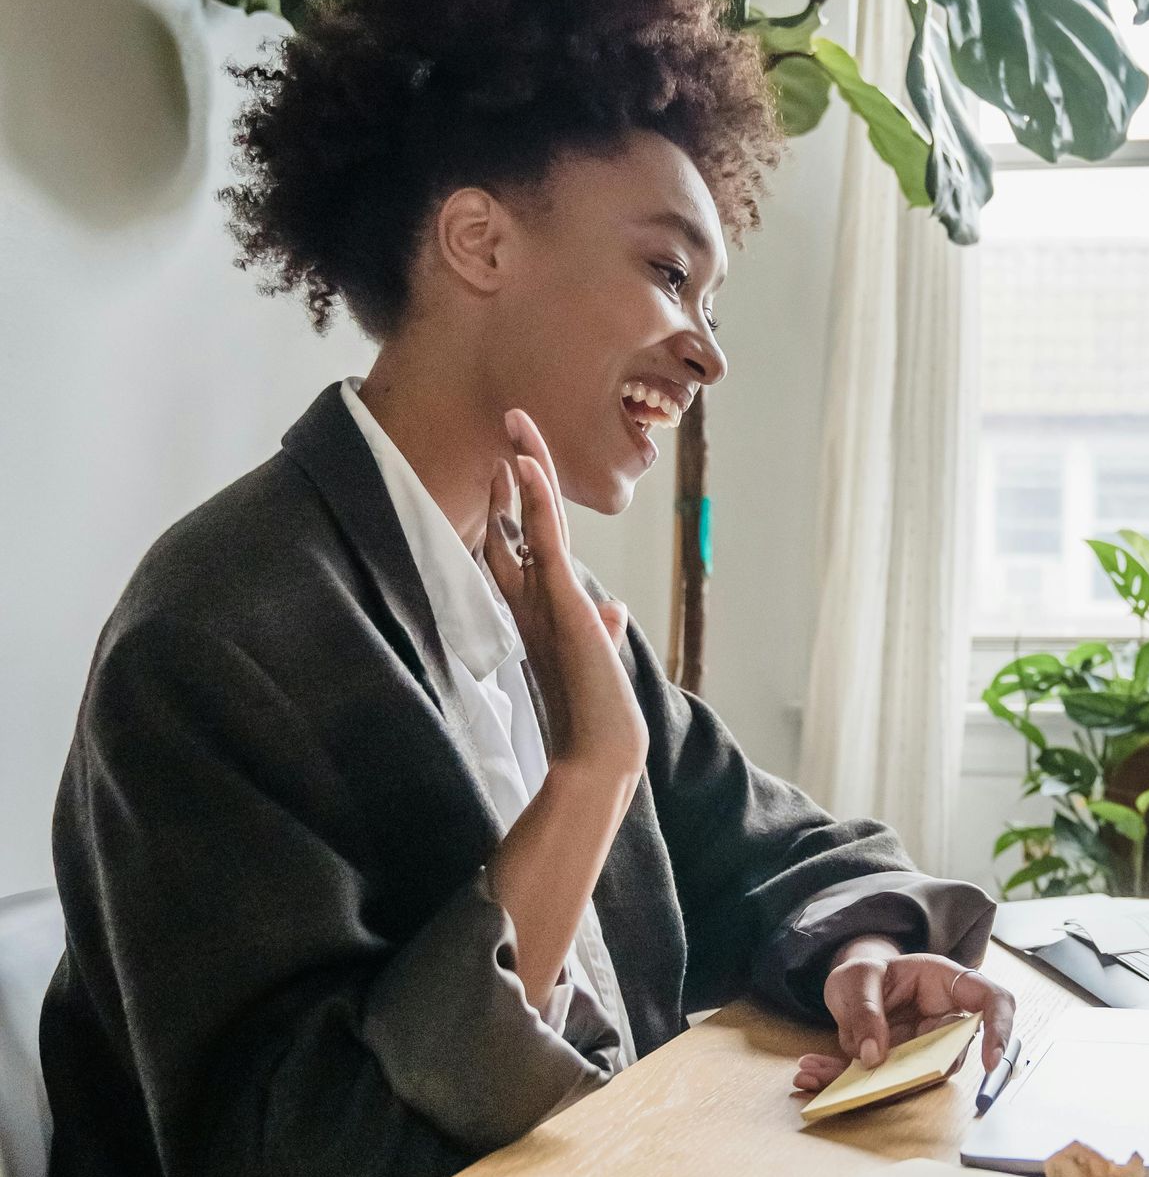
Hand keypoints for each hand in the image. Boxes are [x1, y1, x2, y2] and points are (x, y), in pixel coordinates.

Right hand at [484, 408, 647, 789]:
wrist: (599, 752)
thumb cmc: (598, 715)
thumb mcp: (600, 659)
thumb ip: (599, 629)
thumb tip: (613, 608)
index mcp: (539, 613)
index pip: (518, 550)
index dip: (514, 509)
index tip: (514, 471)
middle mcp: (532, 601)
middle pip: (513, 525)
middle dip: (512, 478)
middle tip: (508, 432)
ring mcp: (542, 598)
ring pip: (528, 521)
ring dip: (524, 469)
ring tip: (516, 424)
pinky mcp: (561, 600)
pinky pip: (543, 539)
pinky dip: (537, 499)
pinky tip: (527, 463)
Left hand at [791, 942, 1015, 1094]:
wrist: (852, 983)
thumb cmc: (866, 971)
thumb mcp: (858, 976)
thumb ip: (866, 1010)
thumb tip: (874, 1056)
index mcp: (947, 983)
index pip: (992, 1001)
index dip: (1000, 1030)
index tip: (990, 1062)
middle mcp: (942, 1020)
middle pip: (951, 1054)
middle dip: (911, 1074)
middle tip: (867, 1079)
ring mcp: (923, 1048)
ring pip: (910, 1077)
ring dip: (864, 1084)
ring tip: (812, 1072)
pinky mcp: (898, 1068)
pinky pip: (879, 1083)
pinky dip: (841, 1083)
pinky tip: (810, 1073)